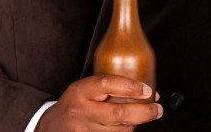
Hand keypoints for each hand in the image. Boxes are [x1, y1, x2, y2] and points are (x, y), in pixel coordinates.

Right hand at [36, 75, 162, 130]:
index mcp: (81, 90)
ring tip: (145, 116)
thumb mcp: (84, 87)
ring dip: (136, 124)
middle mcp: (82, 111)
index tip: (148, 89)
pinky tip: (129, 126)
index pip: (107, 84)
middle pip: (118, 114)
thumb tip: (142, 87)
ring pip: (120, 131)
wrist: (53, 127)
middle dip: (143, 112)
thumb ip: (107, 86)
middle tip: (157, 109)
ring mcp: (85, 131)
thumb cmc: (74, 102)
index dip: (130, 87)